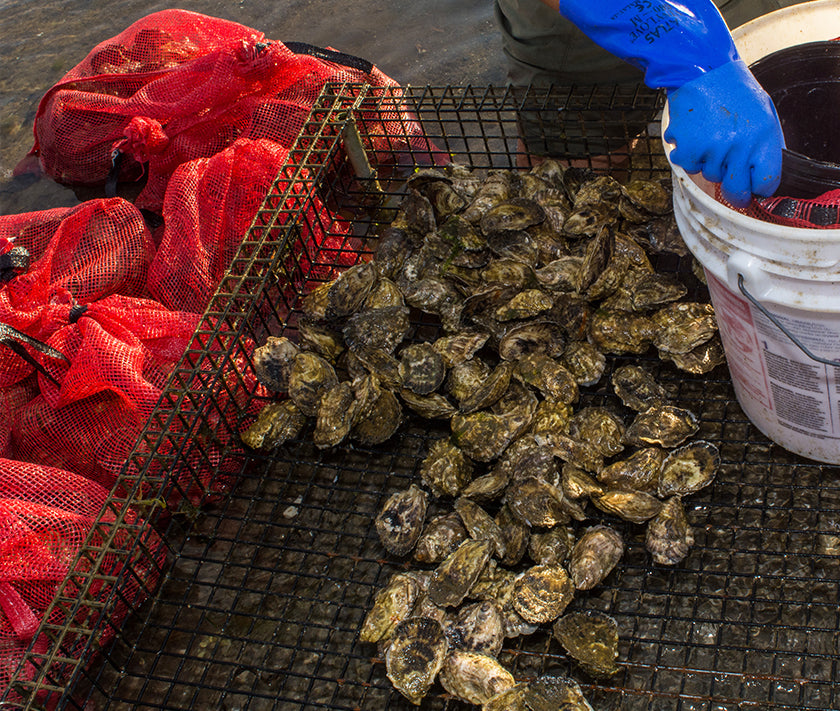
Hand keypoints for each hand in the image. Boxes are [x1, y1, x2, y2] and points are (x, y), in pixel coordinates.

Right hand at [664, 60, 783, 207]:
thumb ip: (765, 143)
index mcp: (762, 136)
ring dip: (710, 164)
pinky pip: (689, 167)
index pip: (766, 182)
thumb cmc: (732, 89)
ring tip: (710, 139)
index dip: (761, 189)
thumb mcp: (763, 111)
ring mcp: (711, 149)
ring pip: (711, 176)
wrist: (700, 68)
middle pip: (738, 191)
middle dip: (737, 194)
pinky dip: (690, 156)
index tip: (756, 190)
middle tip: (735, 193)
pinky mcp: (688, 148)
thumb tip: (764, 173)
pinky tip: (693, 137)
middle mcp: (738, 145)